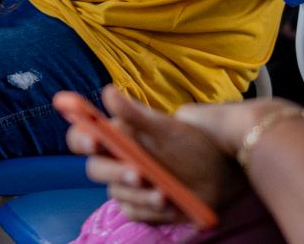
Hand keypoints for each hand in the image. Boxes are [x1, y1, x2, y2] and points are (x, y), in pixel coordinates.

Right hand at [61, 87, 247, 224]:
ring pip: (117, 192)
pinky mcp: (139, 206)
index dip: (81, 137)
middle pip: (96, 168)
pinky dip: (150, 209)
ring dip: (139, 194)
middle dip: (116, 171)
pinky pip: (133, 211)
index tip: (94, 140)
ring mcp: (127, 184)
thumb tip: (108, 91)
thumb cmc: (192, 142)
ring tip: (164, 193)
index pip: (83, 135)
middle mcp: (117, 159)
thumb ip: (135, 114)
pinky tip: (169, 203)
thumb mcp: (166, 128)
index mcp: (118, 134)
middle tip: (139, 173)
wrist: (222, 171)